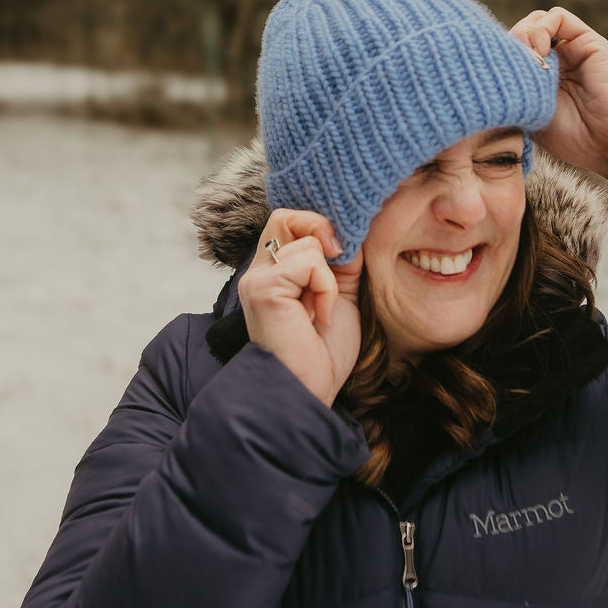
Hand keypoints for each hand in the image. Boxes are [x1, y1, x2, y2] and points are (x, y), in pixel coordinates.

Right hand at [238, 211, 363, 406]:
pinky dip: (326, 288)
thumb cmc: (322, 353)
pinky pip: (309, 262)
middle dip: (322, 233)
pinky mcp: (263, 288)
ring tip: (320, 310)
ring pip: (308, 242)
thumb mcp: (339, 296)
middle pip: (288, 216)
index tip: (341, 256)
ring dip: (329, 277)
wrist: (308, 391)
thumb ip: (341, 263)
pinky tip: (317, 316)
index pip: (290, 221)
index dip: (319, 228)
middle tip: (337, 266)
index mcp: (275, 270)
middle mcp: (260, 269)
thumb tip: (350, 232)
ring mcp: (257, 277)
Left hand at [511, 7, 607, 178]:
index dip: (499, 56)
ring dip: (524, 34)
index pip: (511, 50)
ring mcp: (571, 48)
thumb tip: (495, 58)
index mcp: (539, 77)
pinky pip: (557, 16)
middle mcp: (555, 59)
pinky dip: (541, 28)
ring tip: (527, 59)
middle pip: (521, 32)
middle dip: (510, 44)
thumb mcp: (529, 110)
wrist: (607, 142)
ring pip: (536, 20)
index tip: (495, 74)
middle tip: (510, 67)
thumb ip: (514, 84)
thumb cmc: (569, 136)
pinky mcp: (587, 40)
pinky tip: (539, 51)